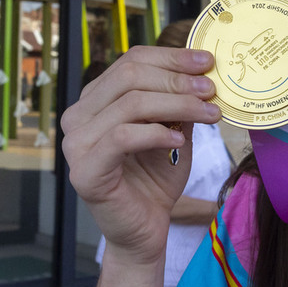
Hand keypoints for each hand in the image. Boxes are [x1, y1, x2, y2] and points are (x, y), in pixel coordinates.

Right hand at [61, 46, 220, 264]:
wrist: (145, 229)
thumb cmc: (156, 178)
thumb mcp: (174, 129)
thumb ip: (179, 101)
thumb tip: (204, 71)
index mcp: (96, 100)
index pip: (131, 61)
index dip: (171, 57)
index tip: (207, 62)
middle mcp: (79, 116)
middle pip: (129, 76)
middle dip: (177, 79)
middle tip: (211, 90)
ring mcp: (77, 144)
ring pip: (130, 104)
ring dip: (177, 104)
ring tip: (208, 114)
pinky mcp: (85, 171)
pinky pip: (122, 138)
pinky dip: (156, 133)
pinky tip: (179, 138)